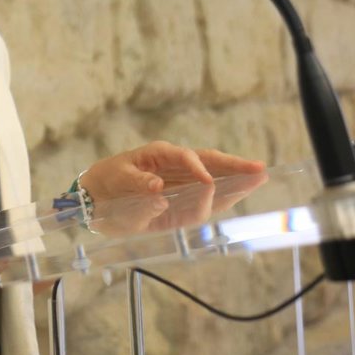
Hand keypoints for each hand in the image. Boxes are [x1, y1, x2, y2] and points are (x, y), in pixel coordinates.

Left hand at [81, 141, 265, 201]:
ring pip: (213, 178)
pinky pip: (204, 198)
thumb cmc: (107, 181)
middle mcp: (175, 165)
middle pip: (208, 162)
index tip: (208, 183)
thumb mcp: (118, 180)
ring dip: (235, 179)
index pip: (186, 157)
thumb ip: (137, 186)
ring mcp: (180, 182)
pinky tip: (239, 194)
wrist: (95, 196)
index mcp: (159, 154)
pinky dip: (221, 197)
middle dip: (233, 166)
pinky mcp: (180, 200)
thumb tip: (157, 191)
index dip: (198, 169)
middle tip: (259, 169)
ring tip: (259, 178)